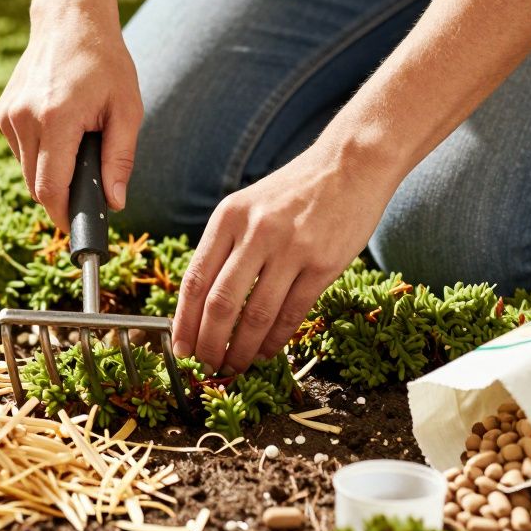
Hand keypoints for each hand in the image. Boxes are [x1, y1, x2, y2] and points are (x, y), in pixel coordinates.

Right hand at [0, 0, 142, 229]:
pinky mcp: (0, 114)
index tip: (80, 226)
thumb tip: (114, 203)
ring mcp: (7, 115)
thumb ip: (120, 158)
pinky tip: (58, 127)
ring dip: (50, 171)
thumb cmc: (105, 64)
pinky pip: (20, 152)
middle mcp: (24, 118)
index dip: (64, 215)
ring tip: (75, 141)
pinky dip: (39, 153)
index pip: (50, 188)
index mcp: (56, 118)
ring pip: (26, 171)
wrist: (69, 21)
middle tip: (89, 183)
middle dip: (60, 195)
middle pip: (35, 186)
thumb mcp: (127, 109)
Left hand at [171, 144, 398, 374]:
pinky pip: (292, 313)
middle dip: (208, 344)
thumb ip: (226, 246)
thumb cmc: (295, 191)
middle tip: (207, 366)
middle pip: (220, 304)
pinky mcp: (323, 264)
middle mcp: (255, 232)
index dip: (184, 321)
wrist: (351, 164)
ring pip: (255, 315)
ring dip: (242, 349)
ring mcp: (291, 249)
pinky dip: (275, 340)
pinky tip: (267, 352)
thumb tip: (200, 303)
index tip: (180, 349)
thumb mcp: (248, 205)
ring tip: (235, 366)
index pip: (195, 279)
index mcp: (228, 217)